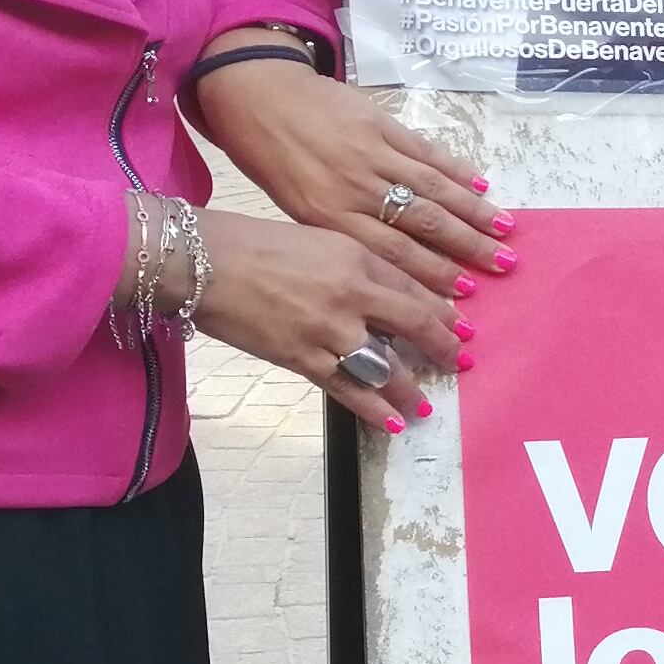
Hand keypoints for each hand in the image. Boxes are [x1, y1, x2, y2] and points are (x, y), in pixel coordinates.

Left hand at [188, 51, 505, 313]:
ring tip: (505, 230)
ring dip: (474, 210)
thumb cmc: (271, 161)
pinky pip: (426, 151)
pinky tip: (481, 184)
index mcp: (329, 215)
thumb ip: (342, 232)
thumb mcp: (295, 209)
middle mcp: (356, 187)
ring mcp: (372, 152)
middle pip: (423, 223)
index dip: (433, 274)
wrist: (257, 97)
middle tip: (501, 265)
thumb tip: (393, 262)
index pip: (393, 252)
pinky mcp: (381, 122)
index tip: (463, 293)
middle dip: (467, 247)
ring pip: (433, 187)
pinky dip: (457, 168)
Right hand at [192, 208, 461, 431]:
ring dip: (409, 389)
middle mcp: (353, 292)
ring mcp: (329, 328)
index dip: (442, 311)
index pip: (414, 288)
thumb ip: (356, 266)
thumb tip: (385, 294)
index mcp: (358, 256)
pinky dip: (374, 409)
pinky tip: (392, 423)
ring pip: (386, 365)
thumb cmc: (255, 245)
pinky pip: (349, 389)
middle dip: (442, 347)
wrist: (202, 262)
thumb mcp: (319, 241)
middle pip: (413, 324)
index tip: (461, 326)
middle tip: (460, 362)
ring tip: (423, 405)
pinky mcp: (303, 357)